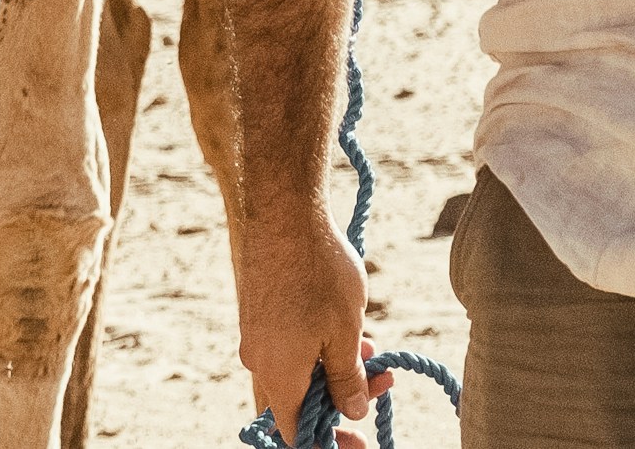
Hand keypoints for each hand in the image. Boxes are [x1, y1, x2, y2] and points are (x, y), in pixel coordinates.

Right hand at [239, 209, 393, 446]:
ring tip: (370, 345)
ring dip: (333, 365)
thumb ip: (347, 380)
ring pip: (296, 368)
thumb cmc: (317, 271)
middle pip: (297, 403)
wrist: (282, 210)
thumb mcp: (344, 332)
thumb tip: (351, 413)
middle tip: (377, 384)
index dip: (326, 442)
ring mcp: (256, 333)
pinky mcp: (259, 309)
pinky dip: (317, 343)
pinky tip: (346, 322)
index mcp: (277, 377)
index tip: (357, 437)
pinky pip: (287, 343)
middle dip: (339, 397)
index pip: (295, 435)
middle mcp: (259, 361)